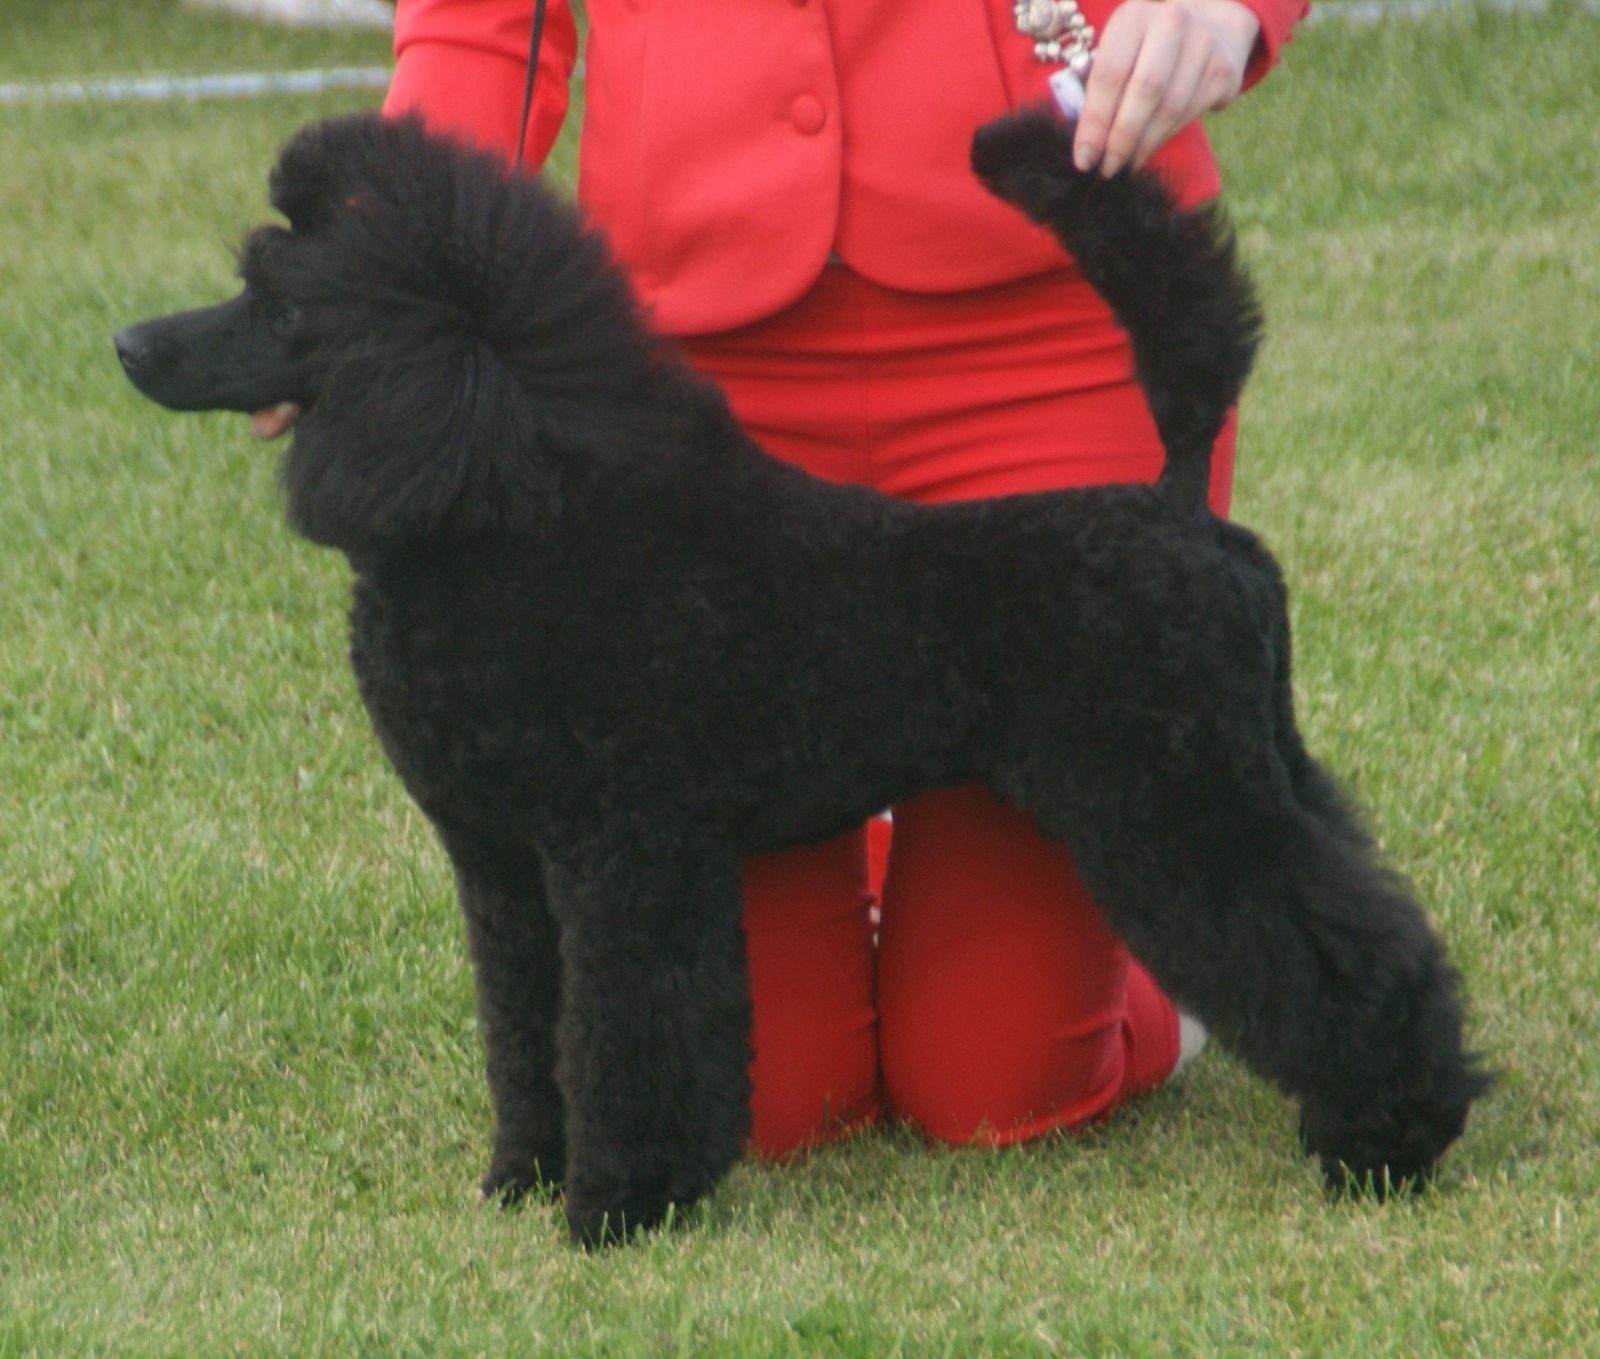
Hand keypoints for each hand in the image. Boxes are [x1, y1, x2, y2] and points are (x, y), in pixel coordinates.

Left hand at [1072, 0, 1260, 176]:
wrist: (1212, 27)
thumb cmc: (1149, 47)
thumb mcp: (1121, 49)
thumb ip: (1100, 86)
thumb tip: (1087, 144)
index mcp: (1135, 16)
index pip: (1110, 73)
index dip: (1095, 120)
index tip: (1084, 157)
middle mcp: (1171, 22)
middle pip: (1144, 90)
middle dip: (1121, 137)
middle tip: (1107, 168)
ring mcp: (1203, 44)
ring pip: (1169, 107)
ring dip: (1142, 144)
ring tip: (1124, 164)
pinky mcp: (1223, 70)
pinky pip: (1188, 114)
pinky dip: (1163, 138)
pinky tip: (1146, 150)